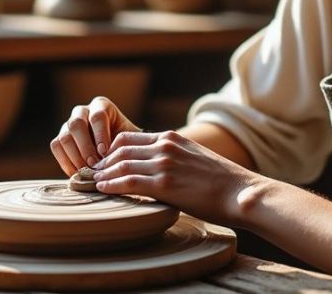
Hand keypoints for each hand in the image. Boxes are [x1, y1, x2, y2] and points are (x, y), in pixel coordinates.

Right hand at [49, 96, 140, 175]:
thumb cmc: (126, 143)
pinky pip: (56, 147)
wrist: (119, 151)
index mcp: (101, 106)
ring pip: (64, 136)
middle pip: (76, 124)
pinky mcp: (61, 138)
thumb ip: (123, 143)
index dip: (100, 134)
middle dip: (85, 146)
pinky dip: (65, 162)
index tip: (105, 152)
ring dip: (75, 156)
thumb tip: (111, 158)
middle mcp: (82, 112)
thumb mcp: (129, 139)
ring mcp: (69, 124)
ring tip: (87, 171)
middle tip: (94, 163)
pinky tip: (77, 174)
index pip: (97, 116)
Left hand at [91, 129, 262, 226]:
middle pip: (119, 149)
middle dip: (102, 163)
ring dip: (102, 175)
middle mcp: (166, 146)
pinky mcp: (164, 184)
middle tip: (91, 175)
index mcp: (172, 138)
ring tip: (92, 184)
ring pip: (120, 165)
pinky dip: (111, 185)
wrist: (240, 192)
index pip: (129, 139)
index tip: (102, 164)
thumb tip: (157, 173)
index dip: (111, 152)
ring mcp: (164, 164)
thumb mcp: (195, 159)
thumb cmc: (221, 183)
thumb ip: (174, 159)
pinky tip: (103, 190)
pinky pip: (128, 182)